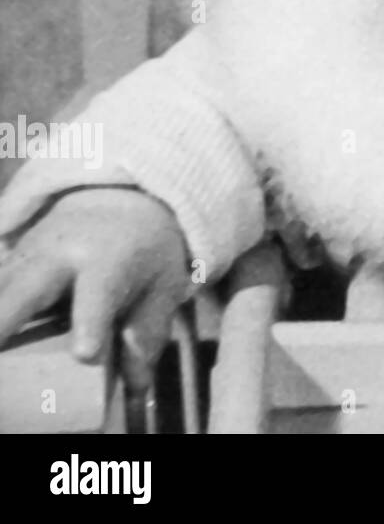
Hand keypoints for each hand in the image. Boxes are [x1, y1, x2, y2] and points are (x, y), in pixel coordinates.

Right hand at [0, 188, 190, 393]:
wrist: (118, 201)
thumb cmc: (144, 252)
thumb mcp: (162, 284)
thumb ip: (147, 333)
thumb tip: (135, 386)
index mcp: (108, 260)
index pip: (98, 294)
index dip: (91, 323)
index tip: (86, 353)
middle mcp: (60, 255)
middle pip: (24, 291)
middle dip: (4, 321)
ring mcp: (26, 258)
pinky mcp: (7, 264)